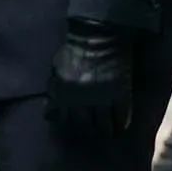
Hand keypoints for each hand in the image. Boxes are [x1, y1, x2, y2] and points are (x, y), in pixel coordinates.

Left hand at [46, 17, 134, 138]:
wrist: (97, 35)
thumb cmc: (74, 50)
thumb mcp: (56, 70)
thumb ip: (53, 90)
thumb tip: (49, 112)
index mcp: (63, 93)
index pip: (64, 120)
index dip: (69, 128)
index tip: (74, 131)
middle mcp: (81, 99)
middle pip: (84, 126)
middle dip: (88, 132)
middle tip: (93, 135)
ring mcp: (102, 96)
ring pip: (103, 124)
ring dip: (106, 131)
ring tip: (109, 134)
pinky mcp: (120, 92)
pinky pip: (121, 115)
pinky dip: (121, 123)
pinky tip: (121, 127)